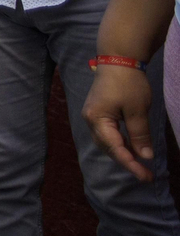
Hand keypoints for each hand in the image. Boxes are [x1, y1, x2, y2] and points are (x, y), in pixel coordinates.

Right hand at [84, 64, 154, 179]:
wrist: (118, 59)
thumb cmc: (128, 83)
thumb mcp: (138, 110)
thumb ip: (139, 134)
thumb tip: (145, 156)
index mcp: (97, 119)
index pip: (114, 147)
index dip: (130, 164)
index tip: (145, 176)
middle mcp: (90, 120)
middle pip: (107, 147)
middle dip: (126, 162)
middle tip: (146, 175)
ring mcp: (93, 116)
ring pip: (107, 142)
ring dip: (123, 153)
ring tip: (140, 165)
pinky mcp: (98, 113)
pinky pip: (108, 134)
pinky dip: (120, 143)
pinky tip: (132, 148)